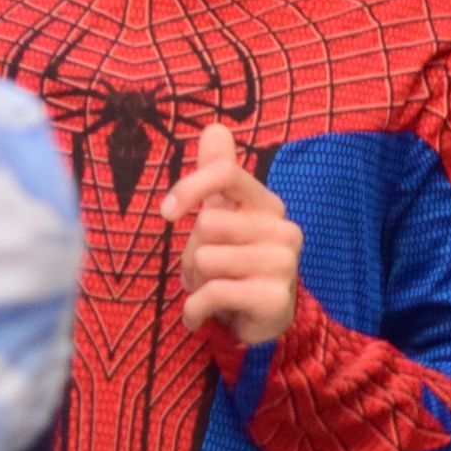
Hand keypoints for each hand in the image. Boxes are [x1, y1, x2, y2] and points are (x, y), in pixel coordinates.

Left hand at [161, 124, 301, 345]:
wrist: (262, 322)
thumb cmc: (236, 264)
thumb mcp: (224, 216)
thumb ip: (217, 173)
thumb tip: (214, 127)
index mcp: (267, 204)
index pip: (226, 172)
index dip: (190, 186)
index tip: (166, 212)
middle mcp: (283, 229)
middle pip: (207, 223)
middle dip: (192, 252)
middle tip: (204, 271)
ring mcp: (283, 263)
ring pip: (206, 259)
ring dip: (194, 283)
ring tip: (210, 291)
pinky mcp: (274, 298)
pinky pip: (212, 293)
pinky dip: (195, 309)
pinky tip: (200, 316)